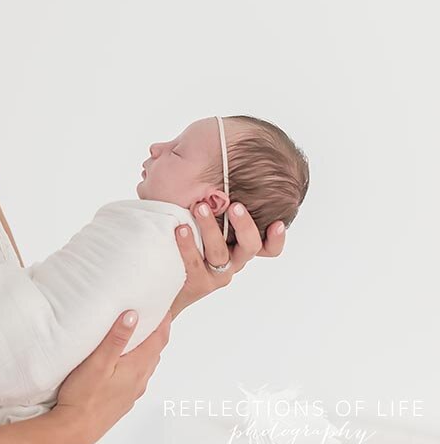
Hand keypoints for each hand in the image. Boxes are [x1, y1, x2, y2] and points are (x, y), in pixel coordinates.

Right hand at [51, 309, 171, 443]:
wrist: (75, 429)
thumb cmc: (84, 396)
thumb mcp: (98, 363)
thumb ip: (115, 339)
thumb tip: (133, 315)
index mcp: (137, 368)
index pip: (159, 339)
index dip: (164, 320)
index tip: (163, 304)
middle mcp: (139, 380)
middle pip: (155, 350)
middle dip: (156, 331)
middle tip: (150, 313)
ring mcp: (132, 391)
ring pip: (146, 364)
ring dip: (146, 347)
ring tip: (136, 332)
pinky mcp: (122, 399)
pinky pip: (136, 375)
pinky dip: (136, 361)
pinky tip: (122, 360)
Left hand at [170, 201, 286, 318]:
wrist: (165, 284)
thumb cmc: (183, 243)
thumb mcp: (199, 220)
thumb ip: (203, 197)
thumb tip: (189, 159)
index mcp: (239, 248)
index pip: (267, 247)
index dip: (276, 238)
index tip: (278, 222)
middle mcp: (233, 262)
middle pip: (250, 246)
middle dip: (244, 224)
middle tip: (235, 205)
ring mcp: (216, 274)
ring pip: (220, 253)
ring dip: (211, 228)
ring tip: (199, 207)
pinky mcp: (198, 283)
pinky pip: (195, 263)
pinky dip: (189, 245)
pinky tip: (181, 228)